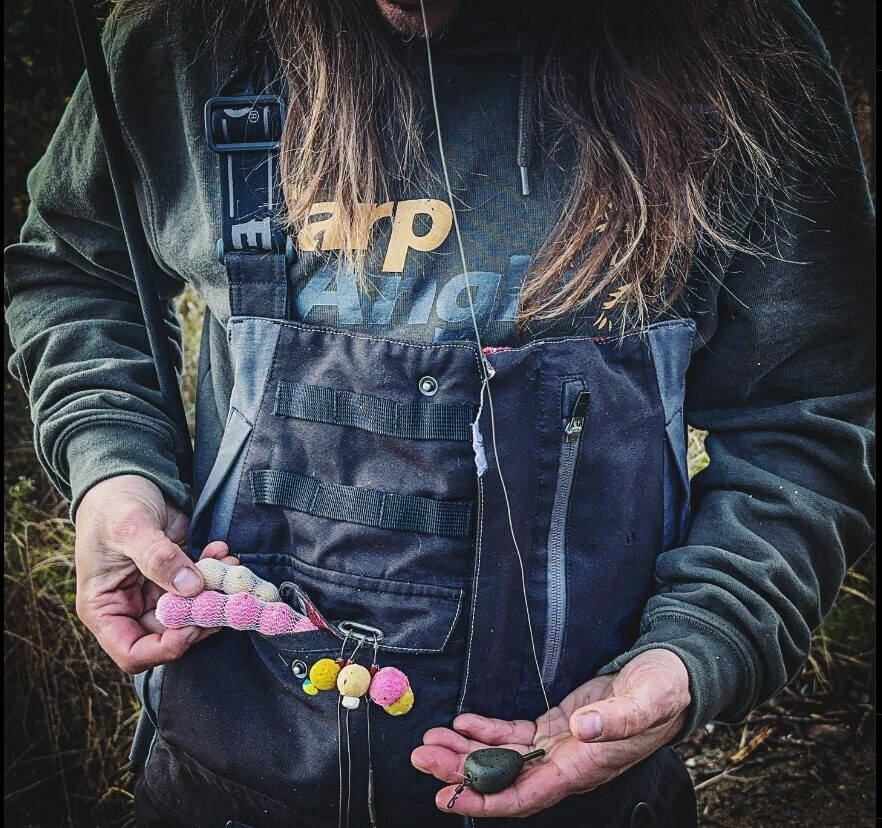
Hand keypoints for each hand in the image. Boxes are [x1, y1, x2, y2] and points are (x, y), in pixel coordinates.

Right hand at [74, 474, 236, 672]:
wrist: (127, 477)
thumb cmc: (114, 503)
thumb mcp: (131, 527)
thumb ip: (158, 558)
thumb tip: (190, 587)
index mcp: (104, 608)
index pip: (133, 653)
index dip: (166, 648)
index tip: (195, 624)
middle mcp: (130, 607)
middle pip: (171, 636)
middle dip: (202, 618)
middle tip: (227, 597)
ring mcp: (156, 593)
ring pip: (193, 612)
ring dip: (216, 595)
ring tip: (230, 568)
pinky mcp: (178, 576)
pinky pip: (203, 587)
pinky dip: (217, 573)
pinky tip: (222, 552)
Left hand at [412, 649, 689, 817]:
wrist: (673, 677)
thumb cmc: (664, 693)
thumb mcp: (647, 702)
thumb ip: (616, 719)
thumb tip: (580, 729)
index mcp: (585, 766)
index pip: (527, 795)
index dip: (486, 800)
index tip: (448, 798)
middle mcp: (567, 763)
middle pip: (504, 777)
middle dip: (460, 771)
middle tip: (421, 756)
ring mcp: (560, 745)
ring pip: (504, 757)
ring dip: (466, 751)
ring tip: (431, 741)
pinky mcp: (556, 725)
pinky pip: (515, 735)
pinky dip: (487, 730)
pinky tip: (463, 722)